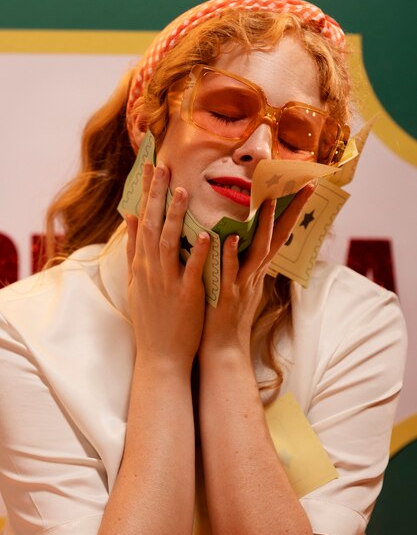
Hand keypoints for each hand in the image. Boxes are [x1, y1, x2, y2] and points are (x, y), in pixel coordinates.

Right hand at [126, 162, 209, 370]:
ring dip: (175, 217)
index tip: (149, 166)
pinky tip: (208, 236)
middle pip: (152, 225)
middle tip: (162, 166)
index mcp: (142, 263)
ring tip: (182, 192)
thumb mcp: (135, 281)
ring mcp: (166, 282)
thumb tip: (130, 218)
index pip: (142, 220)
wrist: (159, 355)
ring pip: (169, 244)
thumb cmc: (151, 318)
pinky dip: (198, 253)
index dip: (145, 192)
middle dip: (156, 195)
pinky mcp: (185, 296)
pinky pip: (192, 271)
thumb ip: (133, 249)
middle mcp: (150, 269)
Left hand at [200, 183, 315, 358]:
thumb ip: (244, 261)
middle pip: (278, 237)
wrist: (223, 349)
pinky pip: (230, 272)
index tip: (305, 187)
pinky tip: (231, 239)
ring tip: (268, 203)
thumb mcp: (241, 283)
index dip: (292, 211)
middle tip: (306, 186)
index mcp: (258, 269)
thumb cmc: (227, 314)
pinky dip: (231, 256)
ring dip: (264, 227)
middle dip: (292, 211)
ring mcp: (243, 284)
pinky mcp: (227, 296)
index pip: (280, 234)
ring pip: (258, 252)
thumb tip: (243, 237)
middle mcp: (256, 273)